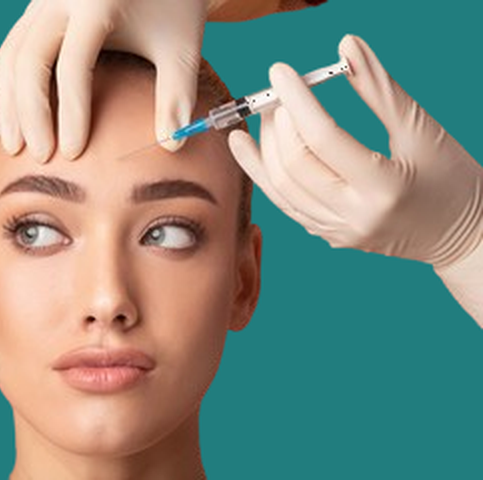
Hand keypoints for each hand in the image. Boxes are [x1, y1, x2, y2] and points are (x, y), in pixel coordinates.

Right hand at [0, 0, 209, 161]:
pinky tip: (11, 123)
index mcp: (98, 1)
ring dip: (8, 104)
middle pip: (30, 60)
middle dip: (31, 113)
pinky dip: (7, 88)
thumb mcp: (181, 48)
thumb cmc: (172, 9)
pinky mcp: (35, 8)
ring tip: (16, 146)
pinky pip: (10, 49)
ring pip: (10, 55)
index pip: (74, 65)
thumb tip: (172, 144)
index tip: (73, 153)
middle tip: (40, 156)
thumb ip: (177, 94)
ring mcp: (42, 0)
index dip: (71, 113)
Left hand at [229, 35, 482, 269]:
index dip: (297, 100)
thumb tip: (345, 46)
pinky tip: (247, 146)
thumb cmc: (451, 179)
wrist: (462, 235)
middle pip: (294, 164)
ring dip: (264, 146)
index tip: (279, 71)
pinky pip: (284, 203)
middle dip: (277, 121)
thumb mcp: (421, 130)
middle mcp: (355, 216)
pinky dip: (263, 172)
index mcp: (384, 188)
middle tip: (275, 90)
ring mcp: (337, 232)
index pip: (323, 138)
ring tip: (265, 113)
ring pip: (281, 187)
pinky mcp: (328, 236)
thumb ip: (379, 89)